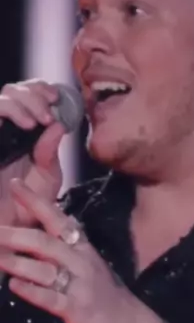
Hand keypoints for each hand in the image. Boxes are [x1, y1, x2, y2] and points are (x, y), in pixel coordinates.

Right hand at [0, 79, 65, 226]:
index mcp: (22, 136)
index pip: (26, 97)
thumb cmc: (28, 208)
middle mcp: (4, 133)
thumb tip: (58, 125)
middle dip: (33, 92)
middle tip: (49, 109)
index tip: (56, 97)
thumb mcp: (47, 177)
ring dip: (23, 100)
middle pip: (12, 91)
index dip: (40, 89)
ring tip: (39, 119)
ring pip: (1, 97)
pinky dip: (10, 110)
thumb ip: (50, 151)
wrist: (10, 233)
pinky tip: (27, 124)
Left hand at [0, 178, 142, 322]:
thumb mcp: (88, 266)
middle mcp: (81, 261)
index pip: (57, 218)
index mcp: (82, 248)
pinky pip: (51, 298)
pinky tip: (13, 286)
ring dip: (17, 262)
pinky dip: (32, 291)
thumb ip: (65, 250)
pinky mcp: (77, 309)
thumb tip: (35, 235)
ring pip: (45, 269)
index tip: (14, 184)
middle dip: (16, 234)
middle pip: (46, 241)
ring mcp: (80, 285)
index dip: (36, 201)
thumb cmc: (105, 296)